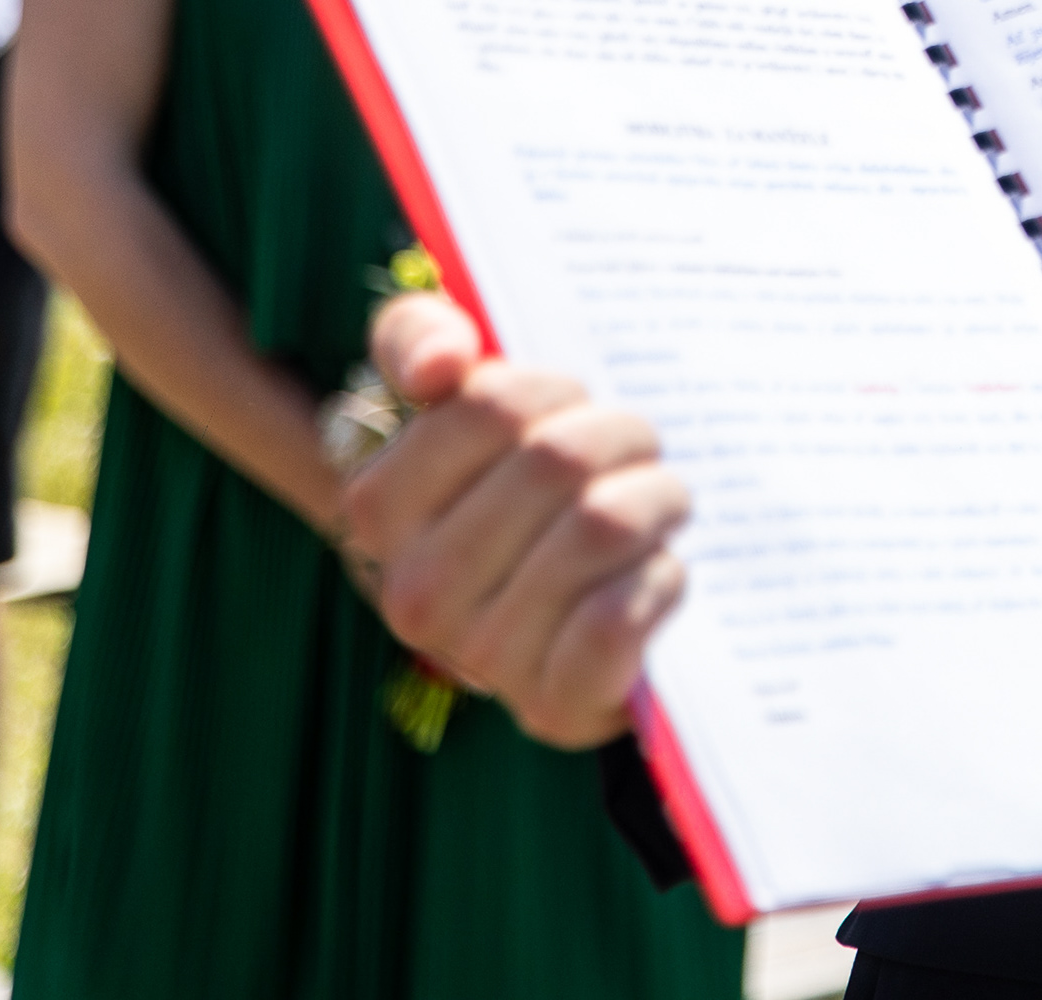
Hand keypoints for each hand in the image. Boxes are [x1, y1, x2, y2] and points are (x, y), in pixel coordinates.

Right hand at [339, 291, 690, 747]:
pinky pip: (619, 618)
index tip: (573, 407)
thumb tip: (441, 363)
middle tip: (638, 455)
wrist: (587, 627)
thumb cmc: (527, 492)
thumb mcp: (463, 398)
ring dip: (659, 500)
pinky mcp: (554, 705)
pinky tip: (662, 573)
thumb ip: (419, 337)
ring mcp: (482, 653)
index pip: (492, 404)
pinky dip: (662, 579)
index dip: (557, 390)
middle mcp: (415, 590)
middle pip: (559, 460)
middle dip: (623, 439)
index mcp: (378, 509)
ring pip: (603, 526)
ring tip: (661, 507)